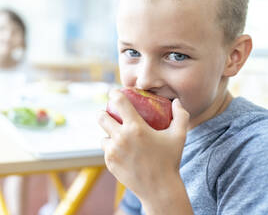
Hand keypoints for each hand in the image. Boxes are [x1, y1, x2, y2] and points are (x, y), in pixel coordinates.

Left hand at [98, 89, 190, 212]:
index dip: (114, 94)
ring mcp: (113, 152)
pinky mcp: (109, 163)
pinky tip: (120, 150)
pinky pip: (106, 150)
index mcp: (136, 128)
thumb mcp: (179, 137)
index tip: (114, 92)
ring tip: (117, 134)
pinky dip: (111, 148)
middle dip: (103, 112)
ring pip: (103, 136)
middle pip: (101, 117)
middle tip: (109, 113)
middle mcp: (121, 138)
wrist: (159, 190)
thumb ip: (181, 116)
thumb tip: (176, 101)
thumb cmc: (170, 161)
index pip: (119, 102)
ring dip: (108, 134)